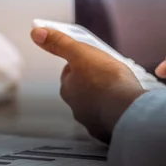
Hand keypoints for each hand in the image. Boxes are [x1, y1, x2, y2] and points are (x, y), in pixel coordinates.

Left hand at [31, 28, 145, 142]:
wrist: (129, 110)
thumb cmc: (106, 81)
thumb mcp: (81, 53)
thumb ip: (59, 43)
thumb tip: (36, 32)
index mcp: (68, 89)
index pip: (69, 74)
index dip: (81, 64)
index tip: (92, 61)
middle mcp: (77, 108)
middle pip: (82, 91)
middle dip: (92, 83)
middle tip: (108, 75)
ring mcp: (93, 122)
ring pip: (96, 106)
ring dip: (104, 99)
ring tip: (118, 91)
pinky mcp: (109, 132)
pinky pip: (110, 120)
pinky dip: (115, 113)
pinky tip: (124, 108)